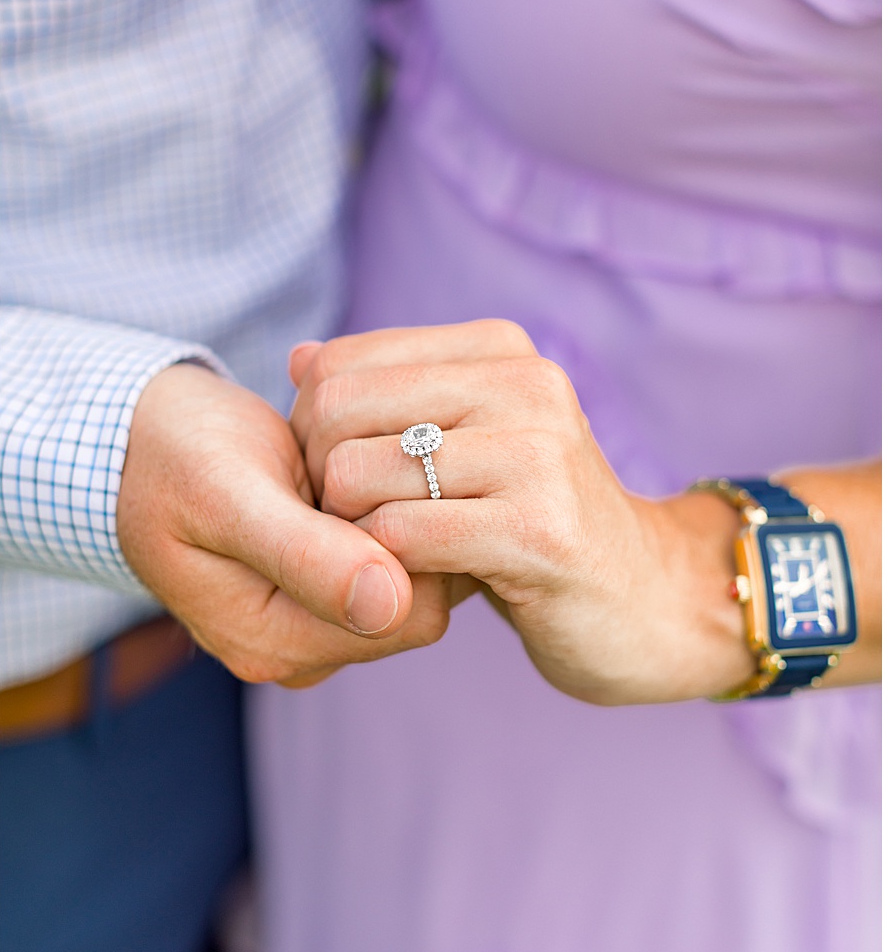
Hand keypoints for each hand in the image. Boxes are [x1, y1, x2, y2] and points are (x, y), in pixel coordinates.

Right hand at [115, 363, 449, 687]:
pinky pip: (384, 568)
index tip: (371, 477)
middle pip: (415, 606)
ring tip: (333, 471)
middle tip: (349, 467)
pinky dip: (375, 518)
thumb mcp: (226, 492)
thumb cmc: (174, 454)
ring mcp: (305, 627)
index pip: (411, 616)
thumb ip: (303, 553)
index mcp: (270, 643)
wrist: (137, 438)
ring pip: (407, 584)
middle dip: (403, 532)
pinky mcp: (315, 596)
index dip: (413, 543)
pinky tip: (335, 479)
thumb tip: (387, 606)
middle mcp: (293, 653)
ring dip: (389, 521)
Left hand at [288, 320, 753, 703]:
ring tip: (383, 555)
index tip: (341, 479)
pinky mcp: (539, 529)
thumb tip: (300, 358)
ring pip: (357, 474)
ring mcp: (536, 452)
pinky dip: (379, 567)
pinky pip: (397, 536)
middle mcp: (522, 382)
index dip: (311, 430)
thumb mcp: (463, 443)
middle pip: (335, 411)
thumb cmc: (532, 523)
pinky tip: (409, 583)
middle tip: (352, 526)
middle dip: (319, 480)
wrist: (650, 602)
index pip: (339, 363)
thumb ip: (386, 396)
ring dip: (347, 531)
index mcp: (498, 350)